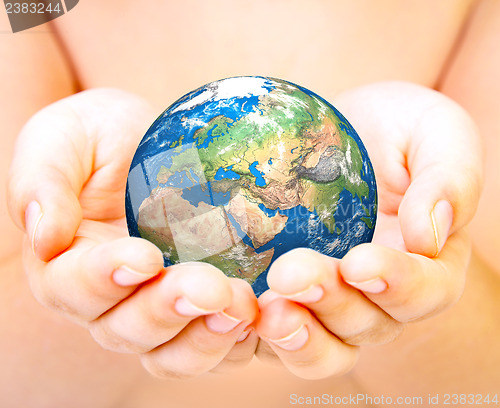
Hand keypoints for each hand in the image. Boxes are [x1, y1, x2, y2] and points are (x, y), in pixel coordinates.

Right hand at [7, 89, 258, 377]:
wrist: (147, 140)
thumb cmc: (100, 138)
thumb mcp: (62, 139)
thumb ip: (42, 181)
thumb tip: (44, 234)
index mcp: (66, 265)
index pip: (75, 286)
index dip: (107, 278)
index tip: (144, 256)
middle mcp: (111, 300)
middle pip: (130, 328)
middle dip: (169, 310)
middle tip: (211, 287)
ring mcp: (159, 307)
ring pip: (173, 350)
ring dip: (206, 336)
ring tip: (241, 307)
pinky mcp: (199, 308)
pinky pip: (214, 343)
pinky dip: (236, 340)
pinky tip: (261, 317)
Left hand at [255, 81, 482, 378]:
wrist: (338, 132)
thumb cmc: (393, 130)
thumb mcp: (434, 132)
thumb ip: (448, 177)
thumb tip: (429, 236)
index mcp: (425, 262)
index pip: (424, 291)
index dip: (396, 284)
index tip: (360, 262)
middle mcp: (378, 296)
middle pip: (363, 323)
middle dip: (329, 303)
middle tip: (289, 273)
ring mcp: (329, 303)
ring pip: (320, 345)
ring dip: (294, 334)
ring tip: (265, 310)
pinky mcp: (287, 300)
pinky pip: (274, 335)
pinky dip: (254, 332)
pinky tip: (233, 309)